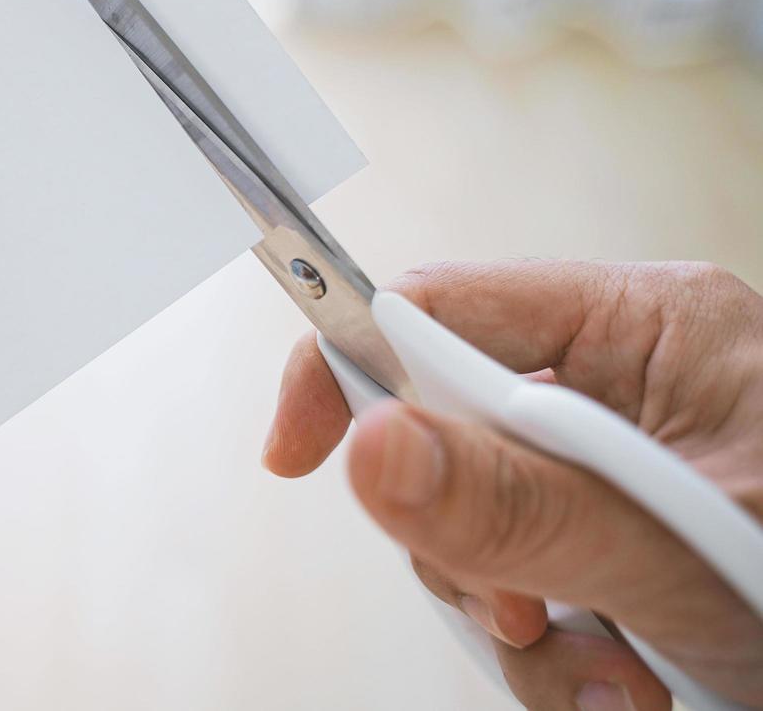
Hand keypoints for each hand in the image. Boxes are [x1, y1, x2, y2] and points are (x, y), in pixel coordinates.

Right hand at [263, 260, 762, 709]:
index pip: (440, 306)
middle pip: (444, 429)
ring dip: (517, 619)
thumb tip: (371, 447)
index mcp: (649, 326)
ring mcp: (614, 462)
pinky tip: (617, 685)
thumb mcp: (681, 552)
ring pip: (474, 521)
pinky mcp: (610, 535)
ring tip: (609, 680)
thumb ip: (524, 503)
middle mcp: (624, 382)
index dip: (353, 370)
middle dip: (467, 543)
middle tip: (528, 613)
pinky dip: (548, 651)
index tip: (296, 452)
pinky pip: (518, 577)